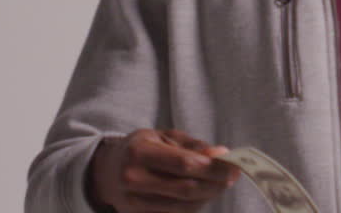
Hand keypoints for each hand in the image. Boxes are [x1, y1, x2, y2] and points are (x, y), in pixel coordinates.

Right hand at [87, 128, 240, 212]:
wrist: (107, 171)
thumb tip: (220, 153)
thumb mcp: (163, 136)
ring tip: (220, 182)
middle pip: (186, 188)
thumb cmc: (141, 148)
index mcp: (139, 152)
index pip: (183, 163)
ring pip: (184, 205)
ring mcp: (134, 202)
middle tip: (233, 174)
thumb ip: (192, 145)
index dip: (212, 166)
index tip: (232, 162)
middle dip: (216, 182)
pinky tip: (203, 192)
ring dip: (209, 195)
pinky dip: (196, 204)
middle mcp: (133, 179)